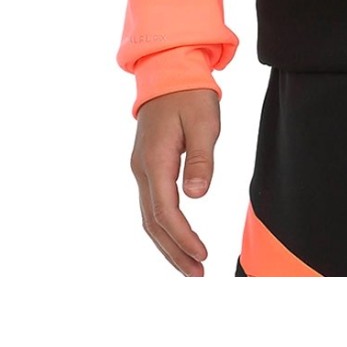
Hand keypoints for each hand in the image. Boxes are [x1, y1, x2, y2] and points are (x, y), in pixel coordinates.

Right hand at [131, 88, 219, 276]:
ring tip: (190, 267)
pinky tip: (178, 239)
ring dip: (168, 244)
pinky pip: (152, 205)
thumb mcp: (204, 122)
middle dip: (174, 252)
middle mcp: (142, 169)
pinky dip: (164, 227)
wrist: (169, 71)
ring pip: (150, 217)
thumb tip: (196, 196)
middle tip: (197, 274)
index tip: (202, 256)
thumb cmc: (191, 95)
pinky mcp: (146, 166)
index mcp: (155, 161)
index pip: (166, 212)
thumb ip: (201, 159)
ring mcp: (141, 169)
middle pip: (153, 223)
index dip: (183, 238)